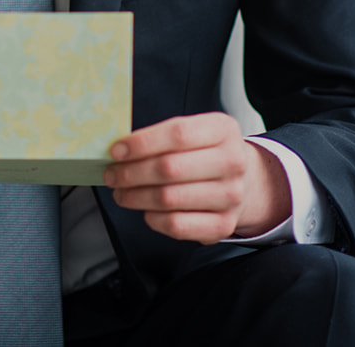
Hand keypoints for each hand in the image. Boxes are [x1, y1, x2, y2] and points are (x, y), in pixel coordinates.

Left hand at [103, 112, 290, 243]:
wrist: (244, 181)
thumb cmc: (205, 153)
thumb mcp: (193, 131)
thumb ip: (160, 136)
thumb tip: (118, 150)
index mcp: (222, 130)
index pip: (177, 134)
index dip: (141, 143)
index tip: (116, 151)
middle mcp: (232, 162)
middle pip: (169, 168)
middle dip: (130, 173)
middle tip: (111, 174)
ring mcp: (231, 196)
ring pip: (169, 198)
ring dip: (135, 197)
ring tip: (121, 192)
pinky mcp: (224, 225)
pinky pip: (177, 225)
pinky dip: (153, 219)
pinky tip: (145, 210)